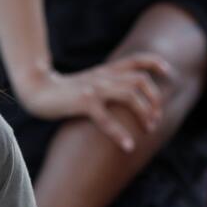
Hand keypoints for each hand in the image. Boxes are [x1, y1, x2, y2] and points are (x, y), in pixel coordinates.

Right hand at [12, 54, 172, 151]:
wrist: (37, 90)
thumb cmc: (64, 91)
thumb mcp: (91, 82)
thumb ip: (108, 84)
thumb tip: (128, 96)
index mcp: (106, 71)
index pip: (137, 60)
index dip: (156, 64)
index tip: (169, 74)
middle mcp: (103, 77)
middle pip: (140, 80)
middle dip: (155, 100)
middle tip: (155, 120)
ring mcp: (94, 88)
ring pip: (130, 95)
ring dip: (144, 113)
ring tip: (148, 130)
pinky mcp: (83, 102)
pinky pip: (106, 118)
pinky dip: (119, 133)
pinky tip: (127, 146)